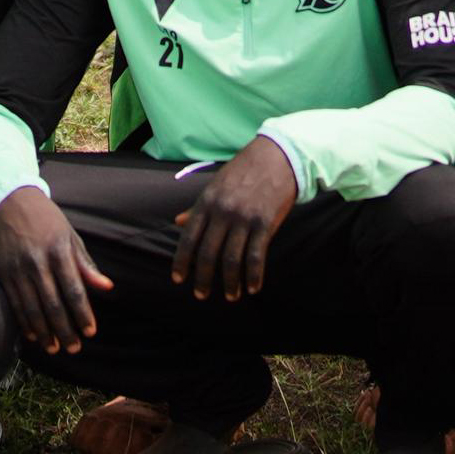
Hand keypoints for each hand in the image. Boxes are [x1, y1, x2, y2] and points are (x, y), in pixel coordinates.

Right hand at [0, 186, 110, 350]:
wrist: (9, 201)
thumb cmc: (46, 220)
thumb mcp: (71, 236)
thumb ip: (86, 265)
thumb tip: (106, 287)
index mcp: (59, 251)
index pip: (74, 290)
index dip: (82, 314)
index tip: (90, 332)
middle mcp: (38, 261)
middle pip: (53, 304)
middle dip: (65, 329)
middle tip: (74, 348)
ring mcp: (18, 268)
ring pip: (33, 308)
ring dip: (45, 332)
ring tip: (55, 348)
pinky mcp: (4, 272)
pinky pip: (15, 303)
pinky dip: (25, 322)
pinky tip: (34, 335)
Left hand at [170, 137, 299, 301]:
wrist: (277, 157)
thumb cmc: (243, 171)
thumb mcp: (215, 185)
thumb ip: (197, 207)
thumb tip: (177, 221)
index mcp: (206, 202)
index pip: (188, 237)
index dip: (182, 261)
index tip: (178, 279)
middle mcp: (223, 211)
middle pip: (208, 253)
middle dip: (203, 278)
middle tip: (201, 295)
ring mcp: (244, 218)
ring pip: (232, 259)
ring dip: (230, 282)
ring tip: (230, 296)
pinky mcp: (265, 223)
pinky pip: (256, 256)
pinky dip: (253, 276)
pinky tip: (252, 288)